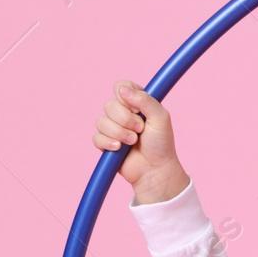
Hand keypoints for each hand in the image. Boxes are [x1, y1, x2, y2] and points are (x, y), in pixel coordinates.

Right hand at [93, 80, 188, 202]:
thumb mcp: (160, 117)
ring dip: (119, 133)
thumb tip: (122, 89)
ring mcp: (113, 127)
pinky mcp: (105, 142)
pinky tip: (119, 149)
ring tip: (133, 142)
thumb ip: (144, 100)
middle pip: (109, 105)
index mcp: (136, 102)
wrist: (155, 170)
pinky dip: (108, 143)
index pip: (121, 86)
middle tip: (140, 130)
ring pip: (101, 121)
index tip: (137, 109)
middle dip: (125, 119)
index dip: (126, 97)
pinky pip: (96, 137)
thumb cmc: (161, 144)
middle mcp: (123, 112)